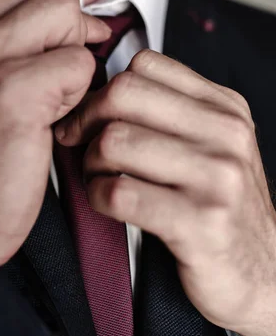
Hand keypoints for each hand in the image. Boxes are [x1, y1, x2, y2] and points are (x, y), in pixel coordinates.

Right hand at [0, 0, 110, 265]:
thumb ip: (12, 44)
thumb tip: (78, 19)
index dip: (60, 15)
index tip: (62, 48)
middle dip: (73, 31)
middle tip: (64, 76)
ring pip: (68, 17)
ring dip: (75, 60)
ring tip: (56, 100)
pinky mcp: (14, 92)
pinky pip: (78, 64)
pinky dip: (79, 93)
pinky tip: (56, 121)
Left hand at [54, 49, 275, 335]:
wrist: (263, 272)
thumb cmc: (221, 203)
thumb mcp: (213, 144)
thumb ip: (172, 110)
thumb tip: (103, 89)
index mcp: (224, 107)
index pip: (146, 64)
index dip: (105, 87)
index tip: (90, 114)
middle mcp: (226, 134)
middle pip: (124, 93)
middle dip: (87, 118)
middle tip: (79, 142)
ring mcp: (217, 177)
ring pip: (115, 141)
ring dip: (90, 162)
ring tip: (97, 176)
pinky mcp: (200, 222)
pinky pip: (119, 192)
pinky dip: (97, 195)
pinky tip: (106, 202)